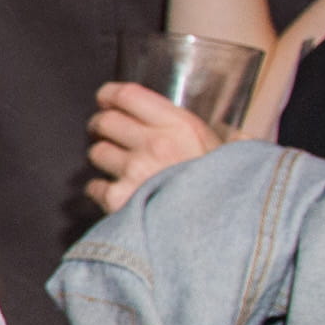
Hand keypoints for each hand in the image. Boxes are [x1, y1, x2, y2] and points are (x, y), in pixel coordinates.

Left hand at [86, 81, 226, 212]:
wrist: (220, 229)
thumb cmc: (225, 190)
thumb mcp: (229, 152)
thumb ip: (217, 137)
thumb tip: (229, 133)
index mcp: (180, 126)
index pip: (128, 95)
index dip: (110, 95)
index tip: (107, 100)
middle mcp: (154, 144)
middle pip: (105, 122)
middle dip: (102, 126)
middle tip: (107, 133)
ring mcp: (134, 171)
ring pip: (97, 153)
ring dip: (104, 158)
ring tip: (120, 166)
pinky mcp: (119, 199)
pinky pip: (95, 186)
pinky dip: (101, 190)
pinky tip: (119, 193)